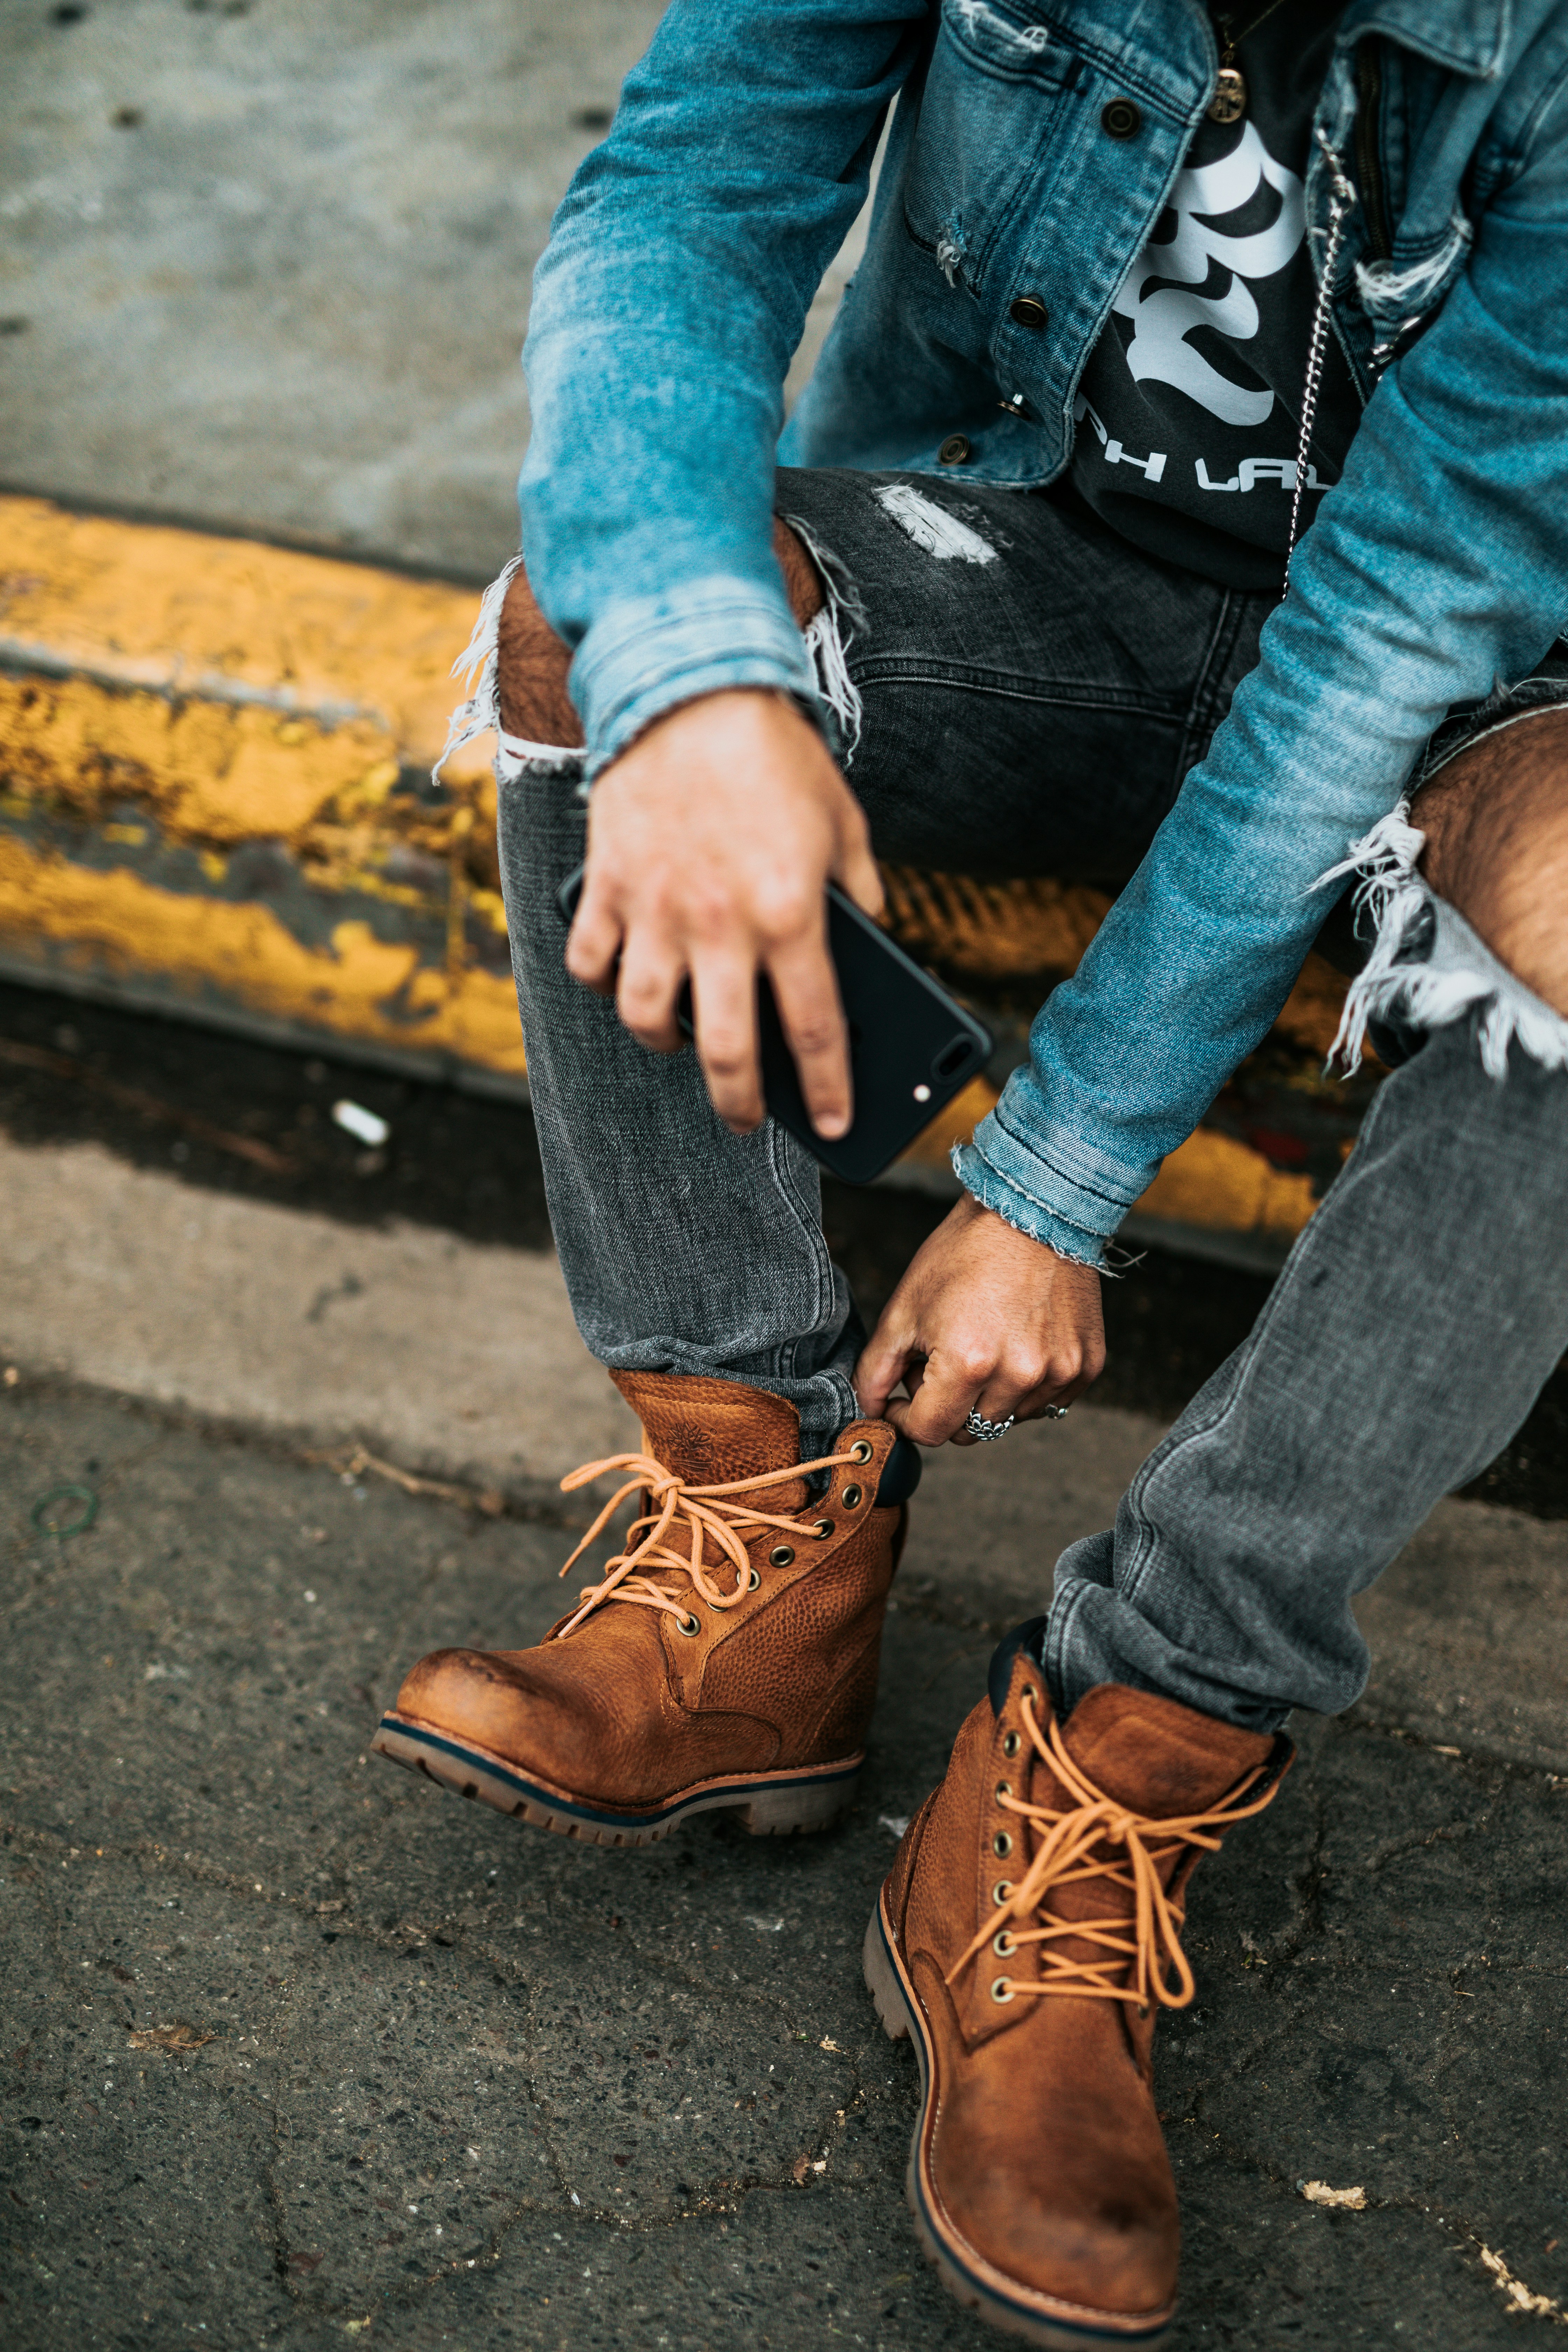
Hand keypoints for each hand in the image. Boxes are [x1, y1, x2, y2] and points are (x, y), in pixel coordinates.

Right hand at [565, 689, 882, 1137]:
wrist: (692, 687)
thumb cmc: (776, 757)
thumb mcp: (845, 824)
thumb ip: (862, 892)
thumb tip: (872, 942)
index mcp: (791, 912)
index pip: (814, 1031)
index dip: (828, 1090)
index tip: (835, 1127)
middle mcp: (719, 924)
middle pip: (725, 1052)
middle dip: (741, 1104)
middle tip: (750, 1121)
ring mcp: (655, 908)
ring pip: (644, 1018)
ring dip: (665, 1045)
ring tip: (682, 1042)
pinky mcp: (607, 884)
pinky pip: (591, 962)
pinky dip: (603, 982)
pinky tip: (623, 979)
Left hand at [854, 1194, 1104, 1444]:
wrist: (1032, 1211)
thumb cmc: (964, 1253)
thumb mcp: (904, 1307)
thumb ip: (877, 1368)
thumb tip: (870, 1410)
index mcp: (969, 1363)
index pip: (929, 1431)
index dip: (906, 1418)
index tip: (903, 1397)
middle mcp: (1019, 1376)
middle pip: (969, 1431)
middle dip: (946, 1405)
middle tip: (942, 1360)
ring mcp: (1059, 1372)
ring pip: (1008, 1419)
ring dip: (987, 1397)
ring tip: (982, 1345)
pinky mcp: (1086, 1365)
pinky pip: (1047, 1403)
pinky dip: (1026, 1387)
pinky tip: (1017, 1344)